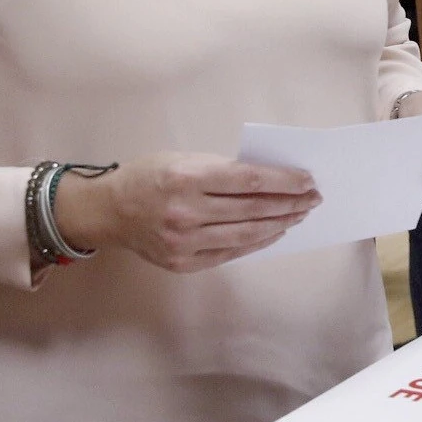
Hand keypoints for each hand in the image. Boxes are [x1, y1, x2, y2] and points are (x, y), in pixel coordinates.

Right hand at [53, 152, 318, 272]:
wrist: (108, 211)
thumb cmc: (149, 177)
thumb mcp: (183, 159)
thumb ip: (222, 169)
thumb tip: (270, 179)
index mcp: (187, 178)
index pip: (250, 181)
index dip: (285, 182)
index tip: (307, 180)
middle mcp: (186, 212)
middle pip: (254, 209)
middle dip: (290, 204)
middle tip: (313, 198)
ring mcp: (185, 242)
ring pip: (247, 235)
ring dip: (279, 224)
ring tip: (298, 215)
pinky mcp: (184, 263)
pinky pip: (231, 253)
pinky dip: (257, 242)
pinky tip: (273, 231)